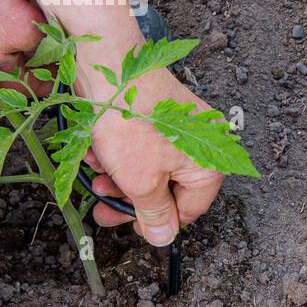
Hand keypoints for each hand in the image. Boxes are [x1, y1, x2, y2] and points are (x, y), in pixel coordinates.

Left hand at [83, 67, 224, 246]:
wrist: (115, 69)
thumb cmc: (133, 121)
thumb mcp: (141, 181)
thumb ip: (155, 214)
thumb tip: (165, 237)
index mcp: (209, 168)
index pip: (188, 212)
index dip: (155, 222)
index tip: (128, 224)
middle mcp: (204, 148)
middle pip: (168, 191)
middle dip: (131, 199)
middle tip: (104, 205)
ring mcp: (185, 130)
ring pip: (152, 169)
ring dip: (121, 178)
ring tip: (97, 175)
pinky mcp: (165, 117)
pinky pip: (146, 148)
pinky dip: (122, 155)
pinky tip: (100, 153)